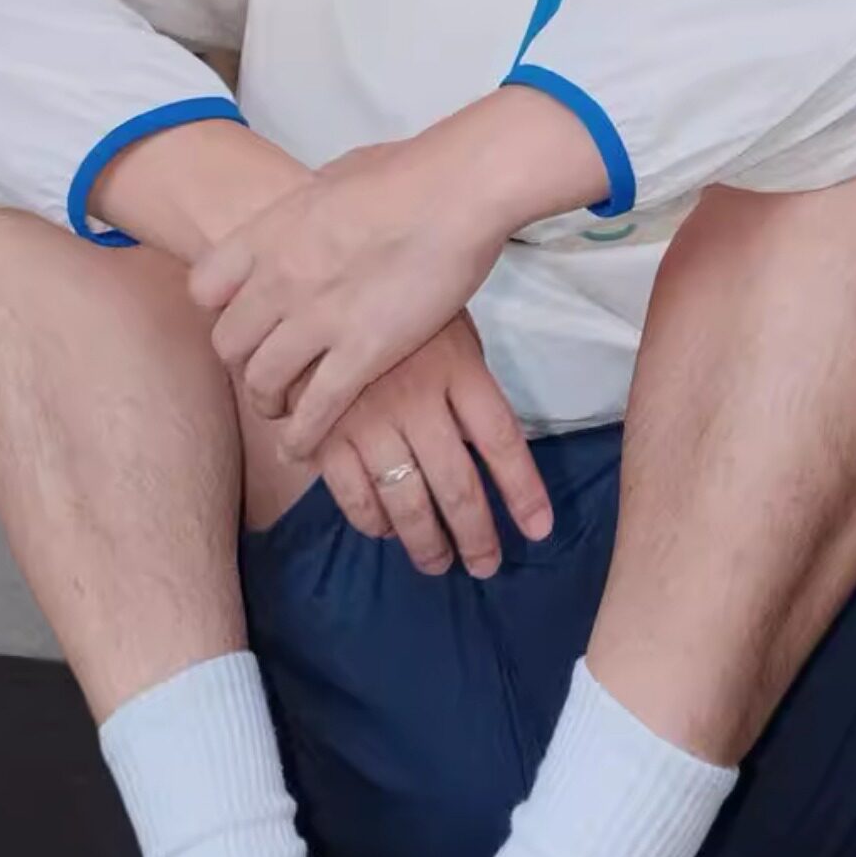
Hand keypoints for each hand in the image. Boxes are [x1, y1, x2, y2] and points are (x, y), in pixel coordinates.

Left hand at [190, 135, 511, 459]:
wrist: (456, 188)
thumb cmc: (410, 170)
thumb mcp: (336, 176)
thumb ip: (312, 207)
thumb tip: (314, 206)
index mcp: (268, 234)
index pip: (204, 288)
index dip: (220, 311)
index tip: (245, 320)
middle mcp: (278, 279)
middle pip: (228, 343)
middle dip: (242, 364)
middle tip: (265, 373)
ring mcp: (316, 319)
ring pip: (262, 383)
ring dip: (268, 404)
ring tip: (283, 415)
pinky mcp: (361, 353)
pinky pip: (314, 411)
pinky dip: (303, 436)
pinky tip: (305, 446)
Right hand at [313, 314, 554, 579]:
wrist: (318, 291)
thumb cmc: (397, 313)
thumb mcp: (448, 333)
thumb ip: (467, 388)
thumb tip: (489, 454)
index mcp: (457, 369)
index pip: (502, 441)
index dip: (523, 491)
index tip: (538, 530)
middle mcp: (417, 400)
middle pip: (457, 486)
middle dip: (475, 536)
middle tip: (485, 565)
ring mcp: (368, 420)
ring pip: (406, 502)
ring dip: (426, 542)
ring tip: (438, 564)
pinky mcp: (324, 434)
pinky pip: (354, 496)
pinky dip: (372, 523)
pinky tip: (385, 530)